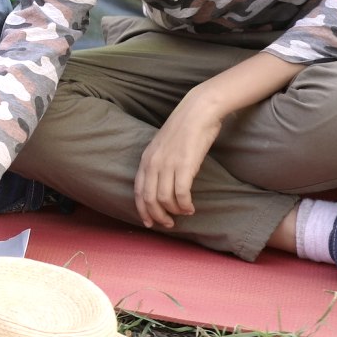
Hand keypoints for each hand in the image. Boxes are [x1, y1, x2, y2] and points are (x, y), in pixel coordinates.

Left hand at [134, 101, 221, 228]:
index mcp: (146, 159)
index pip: (138, 191)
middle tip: (169, 224)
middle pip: (149, 199)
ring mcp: (168, 164)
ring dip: (174, 211)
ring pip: (164, 199)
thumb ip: (159, 163)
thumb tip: (161, 183)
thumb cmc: (184, 129)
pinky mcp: (185, 165)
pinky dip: (185, 205)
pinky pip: (181, 193)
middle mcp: (153, 163)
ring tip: (184, 213)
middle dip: (158, 216)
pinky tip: (191, 208)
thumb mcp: (162, 146)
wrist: (198, 112)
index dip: (142, 210)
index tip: (149, 222)